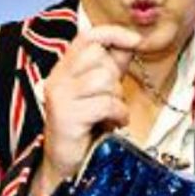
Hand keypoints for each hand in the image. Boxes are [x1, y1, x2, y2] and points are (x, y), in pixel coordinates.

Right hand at [31, 25, 140, 195]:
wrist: (66, 162)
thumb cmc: (87, 126)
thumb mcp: (101, 91)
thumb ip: (113, 66)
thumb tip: (132, 42)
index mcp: (65, 69)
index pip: (88, 37)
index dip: (114, 33)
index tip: (136, 40)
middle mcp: (58, 78)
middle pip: (99, 57)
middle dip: (115, 78)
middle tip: (110, 99)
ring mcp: (60, 96)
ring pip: (104, 79)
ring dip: (117, 99)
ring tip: (111, 113)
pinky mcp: (67, 115)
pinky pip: (106, 103)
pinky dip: (118, 115)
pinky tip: (112, 124)